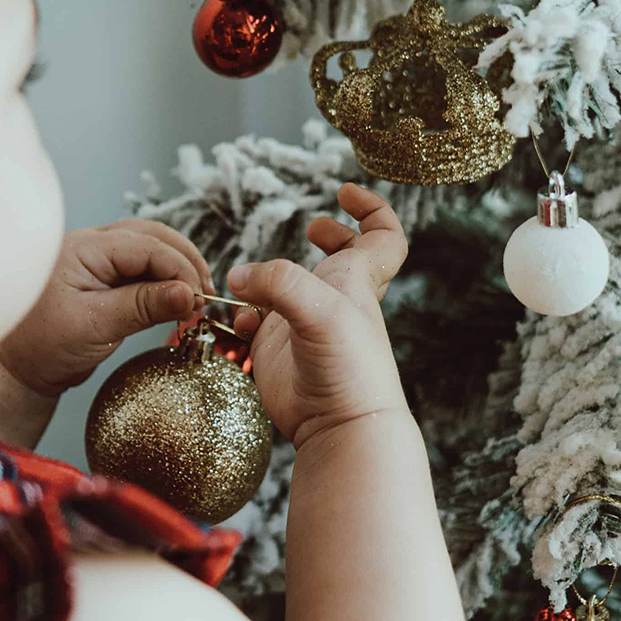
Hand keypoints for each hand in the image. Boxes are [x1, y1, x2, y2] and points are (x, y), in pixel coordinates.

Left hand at [0, 220, 213, 396]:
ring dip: (178, 269)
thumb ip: (142, 307)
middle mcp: (93, 245)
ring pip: (152, 249)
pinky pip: (143, 268)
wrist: (12, 370)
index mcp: (86, 248)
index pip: (149, 245)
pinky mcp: (105, 279)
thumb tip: (189, 294)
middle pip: (155, 236)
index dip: (181, 269)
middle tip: (205, 296)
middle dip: (186, 262)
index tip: (198, 301)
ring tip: (196, 298)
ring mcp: (99, 259)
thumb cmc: (40, 347)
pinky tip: (177, 300)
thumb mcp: (95, 327)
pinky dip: (165, 280)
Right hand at [226, 183, 409, 451]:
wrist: (340, 428)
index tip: (345, 192)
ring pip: (289, 288)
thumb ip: (278, 283)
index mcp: (356, 280)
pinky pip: (257, 321)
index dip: (371, 207)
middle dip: (330, 237)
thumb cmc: (348, 368)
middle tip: (312, 229)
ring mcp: (306, 325)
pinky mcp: (279, 350)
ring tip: (249, 284)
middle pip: (345, 258)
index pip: (383, 235)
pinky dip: (243, 315)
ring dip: (265, 279)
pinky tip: (241, 323)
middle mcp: (334, 299)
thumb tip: (237, 276)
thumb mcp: (320, 311)